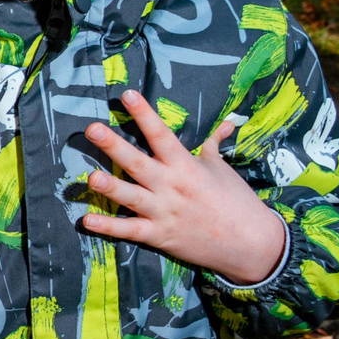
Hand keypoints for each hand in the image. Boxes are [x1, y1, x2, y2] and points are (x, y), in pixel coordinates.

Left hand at [81, 91, 288, 284]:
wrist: (252, 243)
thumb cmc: (237, 201)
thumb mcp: (223, 169)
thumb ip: (213, 144)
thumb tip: (226, 123)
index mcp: (185, 166)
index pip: (161, 134)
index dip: (144, 114)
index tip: (127, 95)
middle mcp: (171, 186)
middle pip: (137, 163)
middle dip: (113, 145)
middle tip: (91, 129)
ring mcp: (164, 211)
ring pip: (131, 197)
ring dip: (110, 188)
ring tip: (90, 177)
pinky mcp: (160, 235)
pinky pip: (130, 231)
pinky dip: (108, 228)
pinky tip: (86, 221)